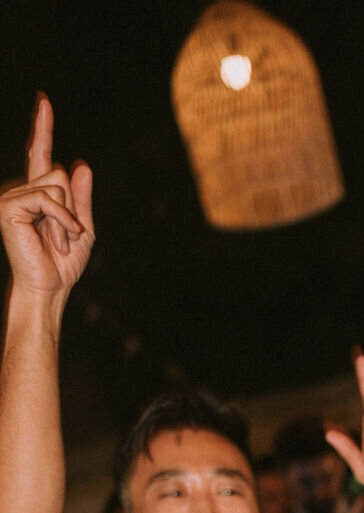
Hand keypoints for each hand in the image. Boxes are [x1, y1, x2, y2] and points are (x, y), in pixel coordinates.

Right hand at [0, 95, 93, 297]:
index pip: (40, 154)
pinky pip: (49, 199)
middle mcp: (21, 188)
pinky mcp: (9, 205)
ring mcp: (11, 195)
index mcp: (36, 192)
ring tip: (57, 241)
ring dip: (66, 219)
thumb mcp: (81, 227)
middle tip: (65, 238)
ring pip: (56, 184)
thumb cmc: (62, 263)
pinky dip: (60, 221)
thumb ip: (80, 197)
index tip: (43, 100)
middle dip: (70, 208)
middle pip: (58, 173)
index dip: (42, 127)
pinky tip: (55, 240)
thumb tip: (80, 164)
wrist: (49, 287)